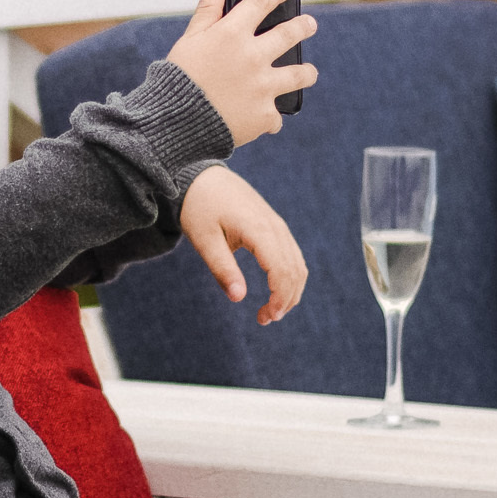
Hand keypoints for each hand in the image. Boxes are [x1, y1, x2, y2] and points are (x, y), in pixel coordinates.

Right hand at [163, 0, 318, 145]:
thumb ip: (208, 7)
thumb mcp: (189, 39)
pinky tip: (262, 113)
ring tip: (307, 72)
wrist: (172, 124)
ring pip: (300, 74)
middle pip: (292, 33)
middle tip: (309, 24)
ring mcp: (263, 86)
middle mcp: (253, 56)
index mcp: (232, 34)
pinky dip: (269, 114)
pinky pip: (276, 114)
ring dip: (305, 72)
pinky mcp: (264, 115)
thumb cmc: (177, 78)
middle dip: (304, 26)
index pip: (263, 1)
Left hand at [179, 165, 306, 324]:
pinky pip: (292, 255)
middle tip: (264, 320)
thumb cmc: (199, 207)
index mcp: (259, 230)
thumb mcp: (204, 240)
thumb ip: (222, 268)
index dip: (278, 298)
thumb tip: (238, 298)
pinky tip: (275, 292)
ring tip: (270, 312)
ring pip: (298, 264)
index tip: (264, 318)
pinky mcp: (274, 226)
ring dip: (290, 291)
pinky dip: (289, 277)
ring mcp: (278, 226)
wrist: (202, 177)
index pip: (282, 271)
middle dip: (285, 300)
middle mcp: (275, 227)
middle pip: (295, 271)